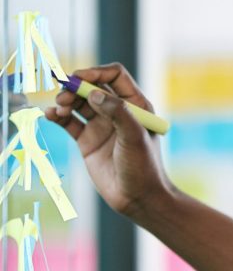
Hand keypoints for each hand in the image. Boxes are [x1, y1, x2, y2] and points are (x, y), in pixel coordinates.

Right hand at [45, 63, 173, 218]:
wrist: (138, 198)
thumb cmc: (144, 167)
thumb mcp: (135, 137)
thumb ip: (118, 112)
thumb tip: (94, 93)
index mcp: (136, 105)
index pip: (115, 76)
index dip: (96, 72)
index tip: (79, 78)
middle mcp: (118, 112)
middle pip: (92, 87)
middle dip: (76, 86)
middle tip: (64, 95)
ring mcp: (101, 126)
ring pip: (78, 103)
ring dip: (65, 100)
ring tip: (59, 108)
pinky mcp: (87, 140)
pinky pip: (69, 122)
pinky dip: (58, 116)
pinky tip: (51, 115)